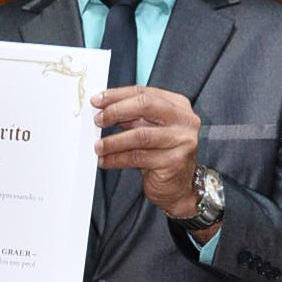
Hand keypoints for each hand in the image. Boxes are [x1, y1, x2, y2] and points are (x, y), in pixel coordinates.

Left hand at [93, 84, 201, 215]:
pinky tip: (105, 161)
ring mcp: (182, 141)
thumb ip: (132, 117)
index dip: (117, 95)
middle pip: (145, 106)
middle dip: (116, 111)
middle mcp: (184, 120)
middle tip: (98, 120)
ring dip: (113, 141)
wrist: (178, 188)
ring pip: (140, 135)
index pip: (144, 93)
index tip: (97, 101)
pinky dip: (117, 159)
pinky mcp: (174, 161)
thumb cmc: (161, 156)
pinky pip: (138, 157)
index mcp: (179, 106)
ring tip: (98, 146)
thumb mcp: (148, 130)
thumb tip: (103, 109)